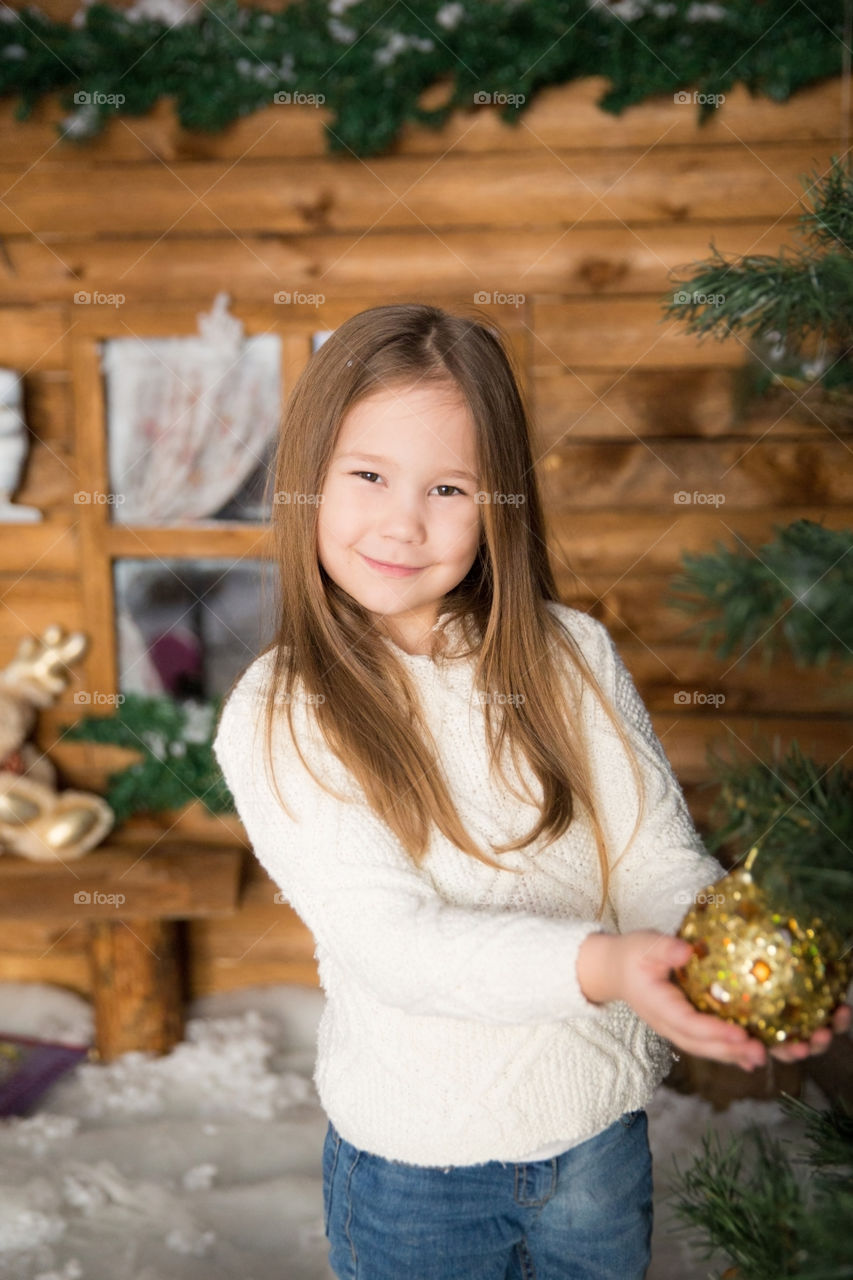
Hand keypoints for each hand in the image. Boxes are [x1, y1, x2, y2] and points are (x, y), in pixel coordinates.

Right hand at [577, 930, 850, 1072]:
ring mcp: (679, 1029)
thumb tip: (689, 951)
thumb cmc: (632, 955)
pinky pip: (712, 1043)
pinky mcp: (687, 1027)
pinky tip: (756, 1055)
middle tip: (762, 1052)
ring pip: (710, 1049)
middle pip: (704, 1044)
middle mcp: (670, 1025)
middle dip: (733, 1050)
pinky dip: (733, 1051)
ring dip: (737, 1055)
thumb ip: (664, 949)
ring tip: (766, 1057)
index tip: (741, 1033)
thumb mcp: (644, 945)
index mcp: (660, 1007)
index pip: (690, 1023)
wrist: (615, 970)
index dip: (716, 1031)